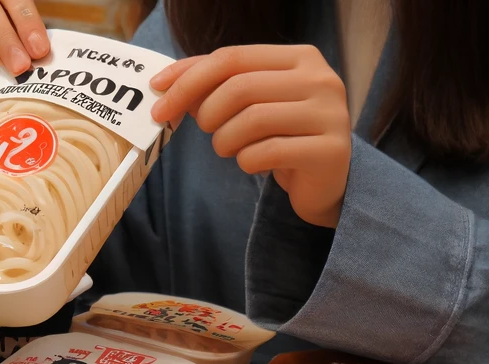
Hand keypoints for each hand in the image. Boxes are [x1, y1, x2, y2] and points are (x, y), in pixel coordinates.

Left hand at [151, 45, 351, 227]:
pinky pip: (267, 153)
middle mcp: (321, 79)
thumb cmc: (283, 136)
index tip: (158, 97)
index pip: (232, 57)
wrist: (328, 181)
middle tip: (206, 131)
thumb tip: (166, 84)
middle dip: (207, 113)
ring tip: (229, 149)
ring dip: (225, 140)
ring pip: (252, 119)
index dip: (189, 77)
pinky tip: (253, 163)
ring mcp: (329, 115)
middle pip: (240, 87)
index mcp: (301, 57)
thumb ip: (216, 86)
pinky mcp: (329, 151)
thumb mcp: (252, 103)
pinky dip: (246, 162)